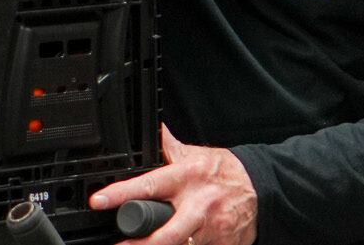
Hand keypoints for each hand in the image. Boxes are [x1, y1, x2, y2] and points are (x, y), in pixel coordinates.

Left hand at [92, 125, 258, 244]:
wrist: (264, 189)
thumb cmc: (225, 173)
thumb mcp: (198, 155)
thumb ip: (169, 148)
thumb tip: (152, 130)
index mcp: (189, 177)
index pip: (150, 184)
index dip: (122, 194)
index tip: (99, 201)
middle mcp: (200, 204)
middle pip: (167, 233)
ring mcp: (212, 228)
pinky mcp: (221, 244)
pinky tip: (179, 242)